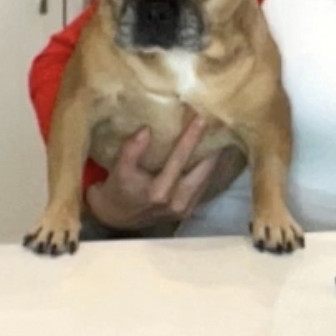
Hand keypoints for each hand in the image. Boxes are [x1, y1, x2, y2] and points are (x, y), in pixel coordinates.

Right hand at [83, 111, 221, 232]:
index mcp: (158, 192)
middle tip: (217, 126)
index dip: (191, 138)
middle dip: (211, 149)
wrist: (118, 216)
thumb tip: (147, 129)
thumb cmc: (118, 189)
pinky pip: (203, 187)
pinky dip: (207, 170)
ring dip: (212, 159)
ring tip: (217, 137)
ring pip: (206, 180)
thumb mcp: (119, 168)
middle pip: (202, 172)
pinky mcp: (188, 211)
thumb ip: (132, 149)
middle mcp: (175, 203)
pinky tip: (209, 155)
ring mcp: (184, 210)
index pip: (179, 160)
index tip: (201, 118)